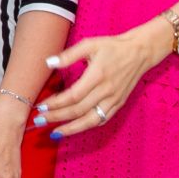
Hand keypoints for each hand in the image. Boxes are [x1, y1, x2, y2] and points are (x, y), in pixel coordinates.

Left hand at [38, 17, 172, 136]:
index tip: (41, 106)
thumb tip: (48, 63)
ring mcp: (114, 100)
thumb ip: (68, 55)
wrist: (139, 52)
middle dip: (57, 117)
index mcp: (97, 75)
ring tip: (54, 133)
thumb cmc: (112, 46)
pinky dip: (87, 126)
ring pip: (90, 120)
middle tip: (40, 120)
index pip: (73, 96)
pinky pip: (102, 120)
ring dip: (71, 128)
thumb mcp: (89, 44)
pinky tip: (75, 128)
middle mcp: (106, 90)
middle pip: (78, 110)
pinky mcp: (119, 104)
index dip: (56, 104)